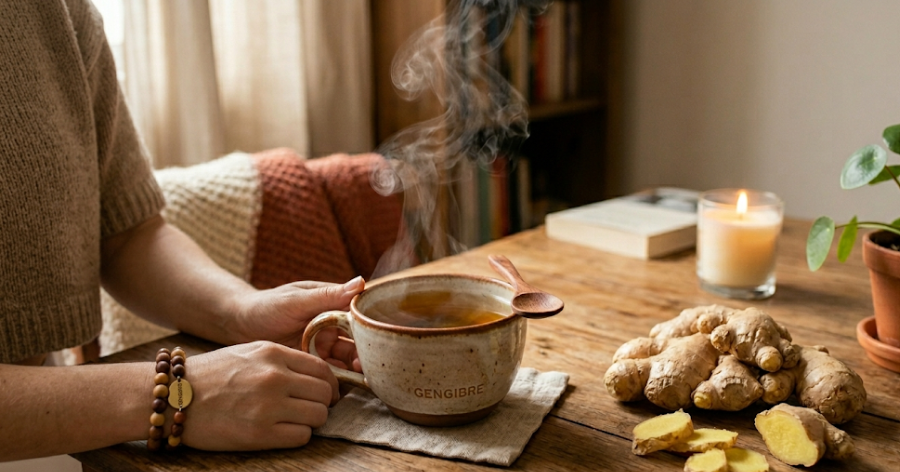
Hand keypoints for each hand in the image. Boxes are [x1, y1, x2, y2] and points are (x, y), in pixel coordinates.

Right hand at [181, 341, 337, 449]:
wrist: (173, 397)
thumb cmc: (211, 375)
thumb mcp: (250, 353)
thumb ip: (284, 360)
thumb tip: (317, 375)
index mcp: (273, 354)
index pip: (322, 369)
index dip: (329, 384)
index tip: (326, 393)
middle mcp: (275, 377)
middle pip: (325, 393)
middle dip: (323, 403)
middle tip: (311, 409)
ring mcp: (269, 406)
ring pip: (319, 416)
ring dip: (311, 421)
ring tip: (294, 420)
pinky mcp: (260, 434)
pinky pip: (302, 436)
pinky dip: (298, 435)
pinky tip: (283, 431)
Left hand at [235, 277, 364, 371]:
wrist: (239, 326)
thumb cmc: (267, 305)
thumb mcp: (296, 299)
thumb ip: (327, 295)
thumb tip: (360, 282)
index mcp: (332, 303)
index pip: (359, 313)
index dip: (372, 324)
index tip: (380, 336)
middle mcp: (332, 324)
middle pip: (358, 338)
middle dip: (366, 350)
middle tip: (367, 362)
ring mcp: (323, 343)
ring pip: (348, 355)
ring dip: (356, 365)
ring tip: (360, 374)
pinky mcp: (313, 361)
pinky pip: (332, 370)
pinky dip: (339, 377)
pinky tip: (342, 384)